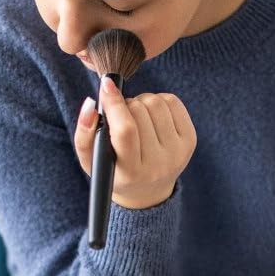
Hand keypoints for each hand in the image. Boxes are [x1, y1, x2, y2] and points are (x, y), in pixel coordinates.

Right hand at [74, 76, 196, 209]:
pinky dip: (159, 100)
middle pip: (141, 112)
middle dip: (126, 104)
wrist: (147, 190)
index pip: (126, 131)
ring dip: (141, 101)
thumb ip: (84, 133)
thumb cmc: (114, 170)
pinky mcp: (190, 140)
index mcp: (131, 172)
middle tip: (121, 115)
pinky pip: (173, 102)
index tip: (106, 85)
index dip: (114, 104)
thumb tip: (92, 103)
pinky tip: (151, 115)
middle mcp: (158, 165)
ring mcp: (178, 153)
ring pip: (157, 103)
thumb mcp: (91, 160)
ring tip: (136, 116)